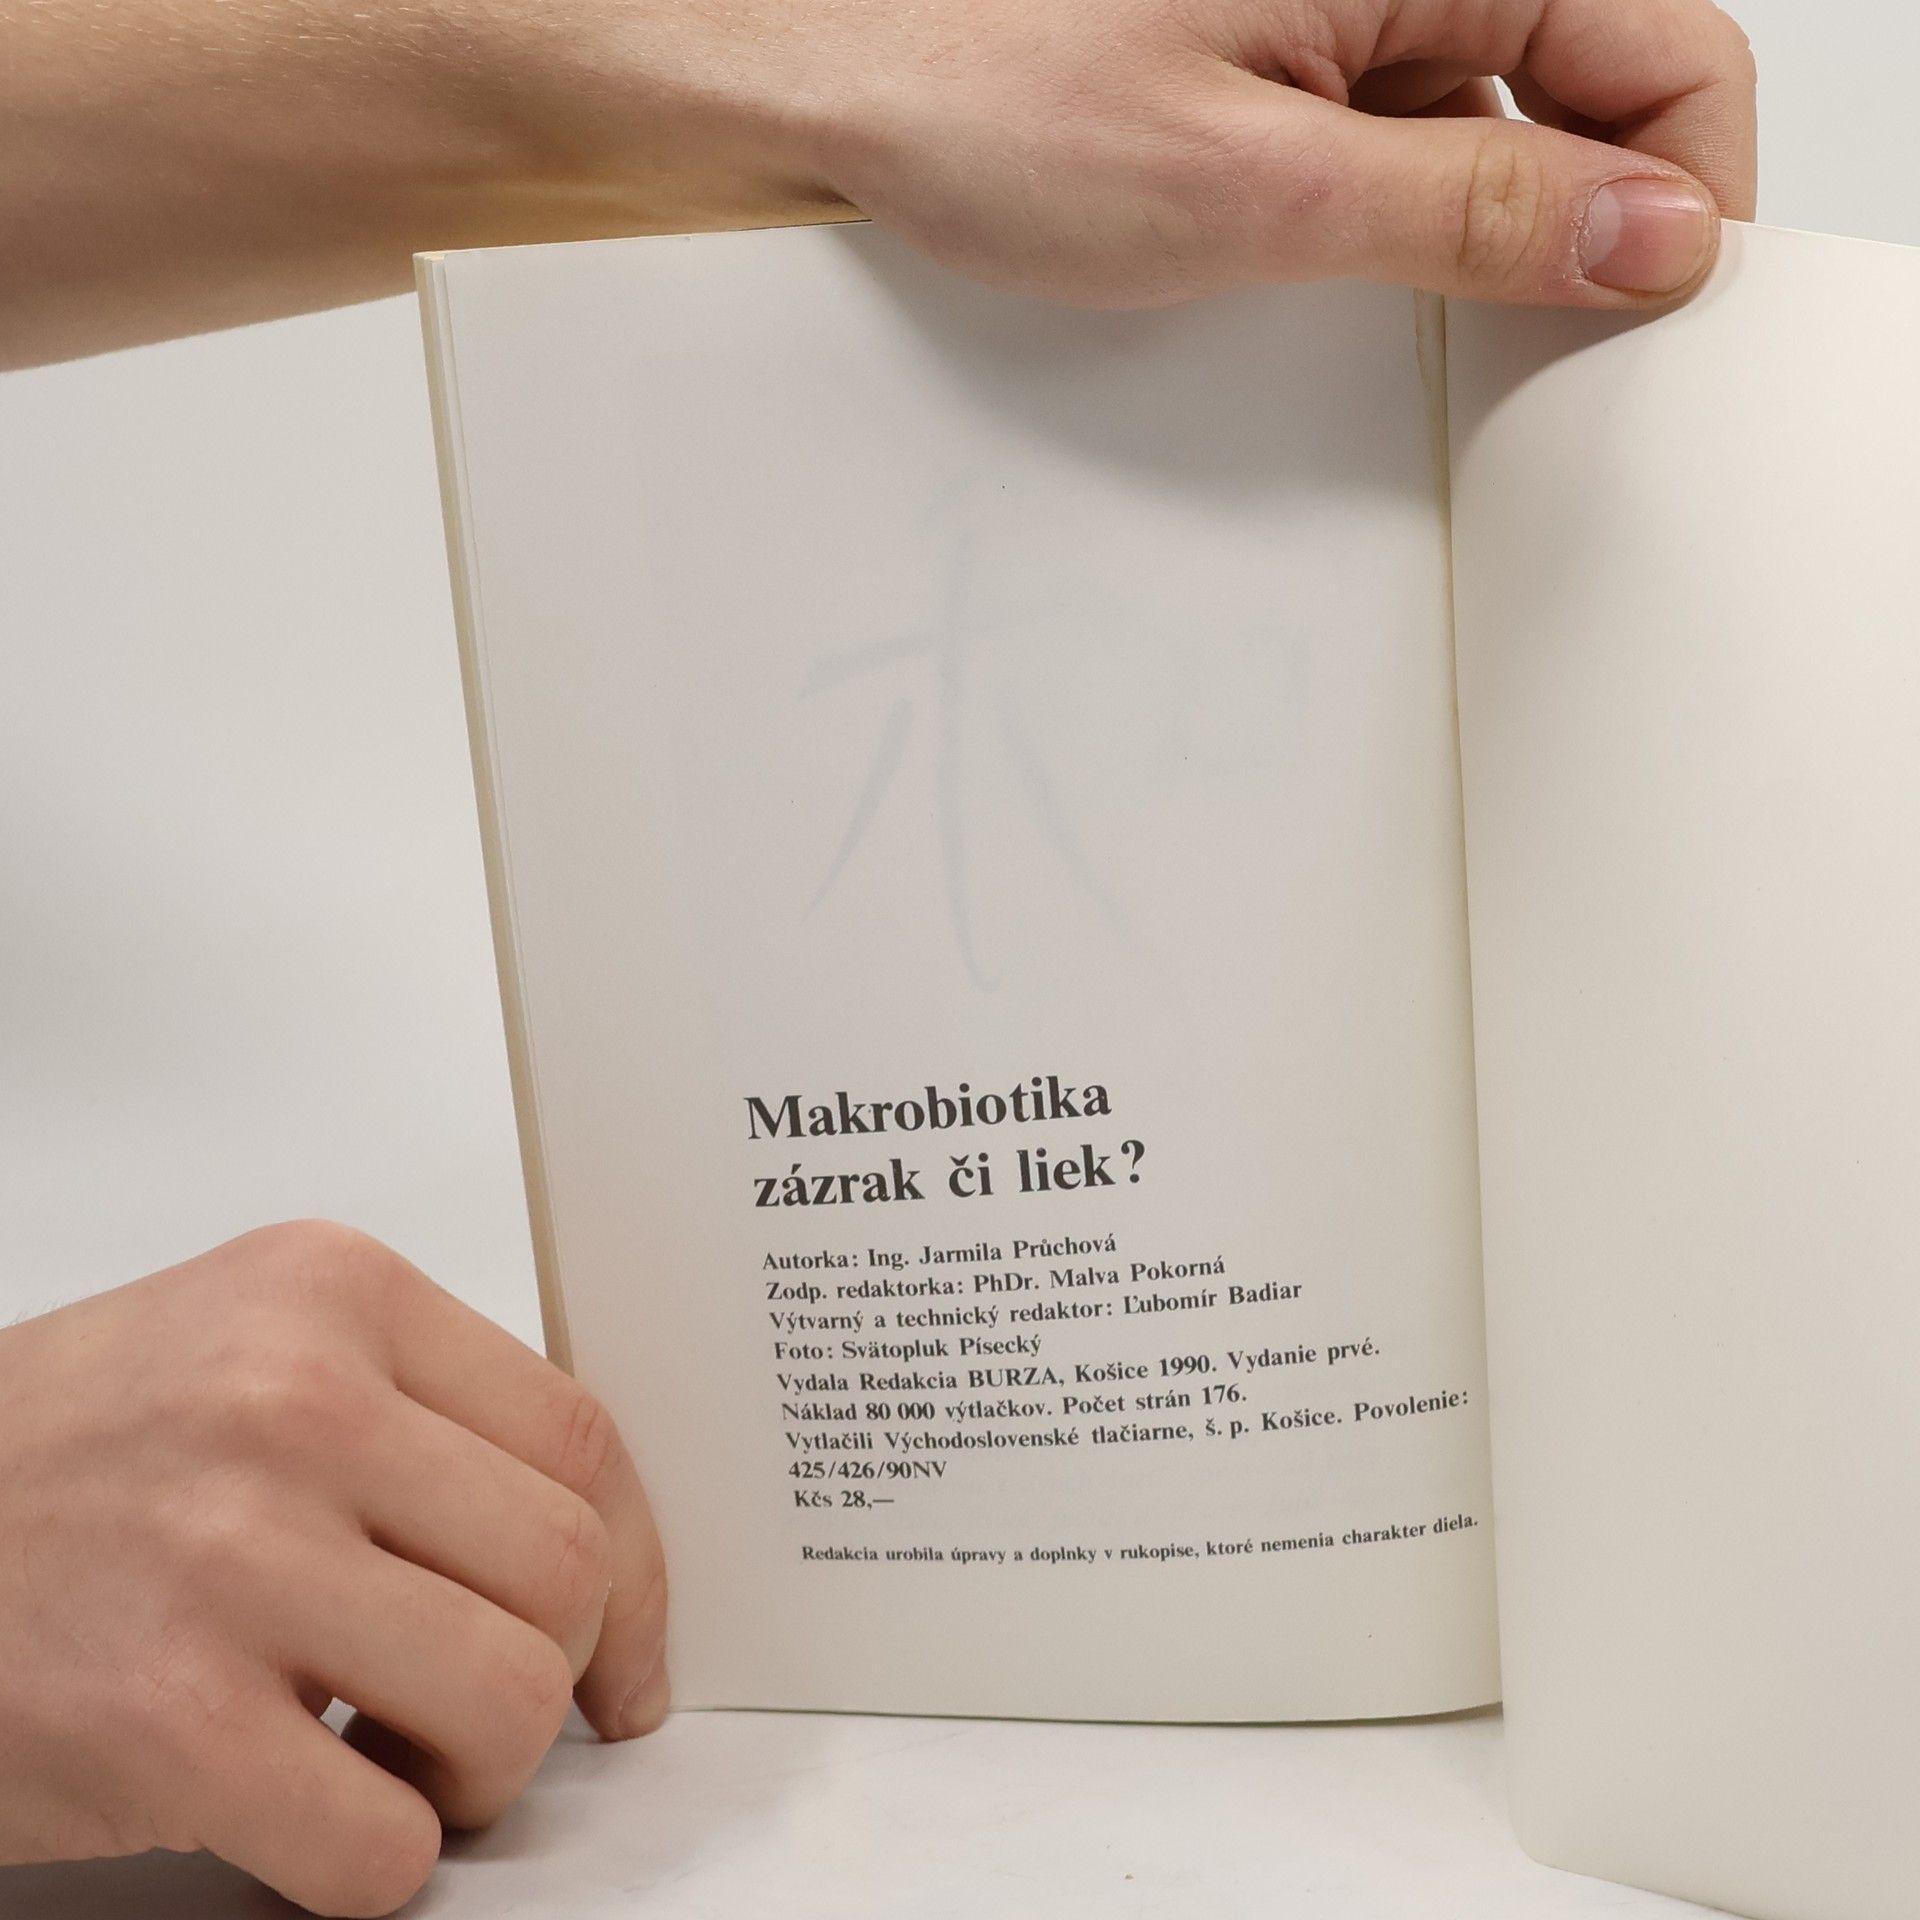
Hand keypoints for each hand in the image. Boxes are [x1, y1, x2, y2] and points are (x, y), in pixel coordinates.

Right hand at [0, 1221, 668, 1916]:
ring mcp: (230, 1556)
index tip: (627, 1651)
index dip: (640, 1567)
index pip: (579, 1433)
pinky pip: (382, 1844)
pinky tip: (312, 1820)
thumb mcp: (246, 1342)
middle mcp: (294, 1402)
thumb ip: (412, 1404)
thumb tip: (578, 1531)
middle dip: (560, 1675)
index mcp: (333, 1293)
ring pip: (509, 1699)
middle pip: (567, 1566)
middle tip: (487, 1714)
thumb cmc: (58, 1450)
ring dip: (477, 1775)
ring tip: (395, 1766)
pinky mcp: (163, 1720)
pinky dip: (377, 1865)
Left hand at [4, 0, 1756, 360]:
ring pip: (1492, 118)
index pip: (1670, 43)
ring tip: (1385, 306)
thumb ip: (1470, 215)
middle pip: (1593, 76)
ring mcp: (1334, 8)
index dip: (1683, 187)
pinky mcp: (1275, 56)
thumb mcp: (1253, 188)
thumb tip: (1647, 237)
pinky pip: (1392, 136)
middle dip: (1584, 213)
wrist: (808, 76)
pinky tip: (1322, 272)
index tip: (1653, 308)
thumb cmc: (975, 90)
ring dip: (1475, 227)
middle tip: (1529, 345)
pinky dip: (1389, 217)